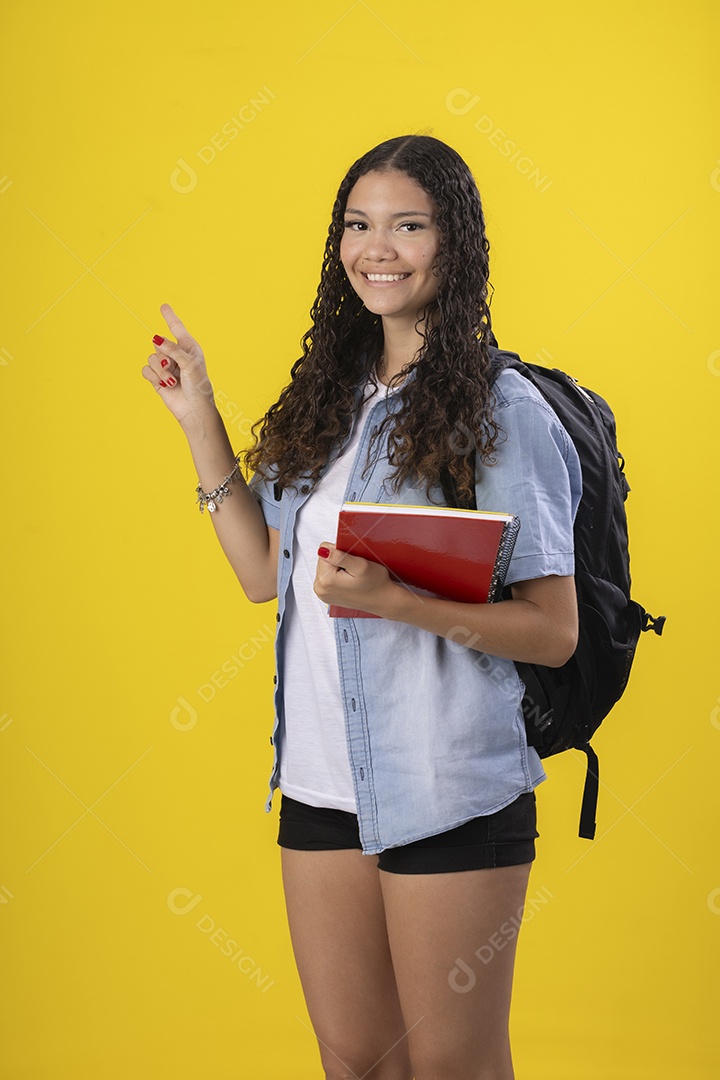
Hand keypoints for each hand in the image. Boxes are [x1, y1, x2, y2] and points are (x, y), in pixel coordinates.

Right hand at [141, 304, 216, 428]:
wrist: (193, 408)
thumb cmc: (197, 385)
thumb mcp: (188, 363)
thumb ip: (172, 349)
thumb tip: (156, 338)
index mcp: (188, 347)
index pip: (176, 328)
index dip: (170, 317)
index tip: (163, 306)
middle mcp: (176, 354)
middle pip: (158, 344)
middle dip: (164, 356)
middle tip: (174, 367)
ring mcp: (166, 366)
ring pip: (151, 358)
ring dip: (160, 370)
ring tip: (171, 380)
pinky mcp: (157, 378)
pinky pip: (146, 370)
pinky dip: (154, 377)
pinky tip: (164, 384)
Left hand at [313, 543, 399, 616]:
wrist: (383, 600)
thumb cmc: (375, 584)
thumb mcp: (360, 565)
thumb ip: (339, 557)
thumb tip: (322, 551)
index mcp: (325, 581)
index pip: (324, 550)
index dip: (341, 552)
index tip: (352, 562)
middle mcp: (320, 589)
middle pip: (323, 559)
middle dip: (339, 561)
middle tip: (354, 569)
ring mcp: (322, 594)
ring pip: (326, 567)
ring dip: (339, 567)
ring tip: (353, 576)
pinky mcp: (327, 595)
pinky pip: (329, 576)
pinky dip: (339, 575)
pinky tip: (350, 581)